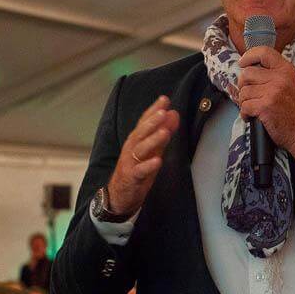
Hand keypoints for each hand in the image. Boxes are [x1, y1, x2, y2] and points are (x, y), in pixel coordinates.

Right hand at [107, 96, 179, 214]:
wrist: (120, 194)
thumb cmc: (138, 169)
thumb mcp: (152, 149)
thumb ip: (162, 132)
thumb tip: (174, 114)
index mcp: (136, 139)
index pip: (144, 121)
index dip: (153, 110)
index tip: (164, 99)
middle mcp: (131, 148)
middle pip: (141, 132)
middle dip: (152, 121)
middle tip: (163, 112)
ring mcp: (130, 162)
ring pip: (140, 149)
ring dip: (152, 140)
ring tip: (164, 133)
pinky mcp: (132, 177)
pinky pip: (140, 170)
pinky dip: (148, 165)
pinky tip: (158, 160)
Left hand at [238, 47, 294, 161]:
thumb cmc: (294, 110)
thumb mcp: (289, 84)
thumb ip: (273, 74)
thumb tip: (248, 69)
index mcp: (286, 69)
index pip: (264, 52)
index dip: (249, 56)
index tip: (242, 63)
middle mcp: (280, 77)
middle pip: (247, 73)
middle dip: (243, 85)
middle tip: (249, 95)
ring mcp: (272, 91)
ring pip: (244, 91)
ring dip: (244, 102)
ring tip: (254, 108)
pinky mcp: (265, 106)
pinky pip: (244, 106)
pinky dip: (245, 113)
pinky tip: (252, 116)